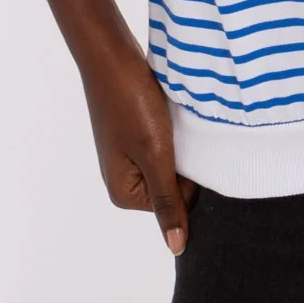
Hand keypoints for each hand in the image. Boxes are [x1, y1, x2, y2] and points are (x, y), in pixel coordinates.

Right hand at [78, 35, 197, 252]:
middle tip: (176, 133)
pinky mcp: (134, 136)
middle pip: (176, 186)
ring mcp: (128, 157)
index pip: (181, 205)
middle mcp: (124, 181)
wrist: (111, 54)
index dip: (191, 178)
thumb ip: (167, 201)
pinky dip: (173, 132)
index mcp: (124, 195)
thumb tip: (177, 248)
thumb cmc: (132, 104)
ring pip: (173, 164)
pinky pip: (164, 145)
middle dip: (186, 162)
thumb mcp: (155, 155)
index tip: (186, 150)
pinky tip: (166, 113)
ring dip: (181, 145)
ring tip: (170, 121)